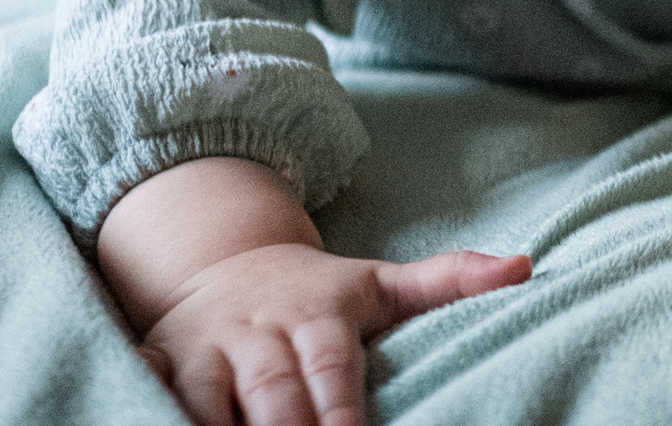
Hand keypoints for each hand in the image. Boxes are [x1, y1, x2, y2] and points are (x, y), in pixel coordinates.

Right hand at [139, 243, 529, 425]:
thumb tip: (525, 268)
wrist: (222, 260)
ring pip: (205, 403)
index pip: (331, 371)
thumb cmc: (315, 292)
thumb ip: (448, 281)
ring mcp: (202, 353)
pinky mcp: (155, 364)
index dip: (341, 411)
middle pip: (273, 397)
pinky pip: (146, 392)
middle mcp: (257, 334)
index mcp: (315, 317)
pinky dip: (149, 412)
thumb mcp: (378, 282)